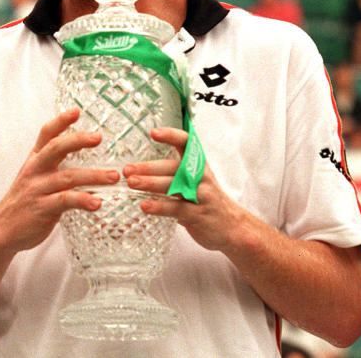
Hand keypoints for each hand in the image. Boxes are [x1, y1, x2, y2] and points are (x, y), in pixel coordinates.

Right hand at [0, 108, 120, 253]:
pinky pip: (66, 201)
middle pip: (56, 148)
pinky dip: (83, 200)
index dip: (60, 121)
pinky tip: (98, 203)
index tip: (76, 111)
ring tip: (114, 176)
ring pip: (68, 177)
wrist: (1, 230)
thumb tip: (83, 157)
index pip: (46, 134)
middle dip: (78, 140)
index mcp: (34, 161)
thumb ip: (53, 166)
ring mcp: (38, 189)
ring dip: (93, 176)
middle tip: (99, 137)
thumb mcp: (34, 178)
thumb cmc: (24, 203)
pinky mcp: (42, 209)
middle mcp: (35, 171)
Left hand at [124, 127, 248, 251]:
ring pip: (174, 187)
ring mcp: (201, 196)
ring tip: (131, 182)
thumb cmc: (206, 199)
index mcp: (198, 165)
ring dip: (151, 184)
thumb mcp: (196, 179)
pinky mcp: (198, 215)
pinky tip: (144, 206)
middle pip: (174, 168)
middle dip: (149, 167)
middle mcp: (201, 177)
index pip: (187, 144)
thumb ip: (175, 169)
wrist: (233, 226)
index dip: (171, 136)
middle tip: (127, 169)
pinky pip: (177, 209)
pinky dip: (160, 207)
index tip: (154, 132)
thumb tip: (142, 162)